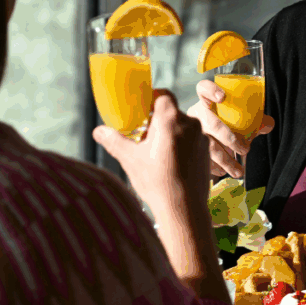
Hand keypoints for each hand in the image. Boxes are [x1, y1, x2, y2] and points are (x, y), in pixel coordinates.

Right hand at [94, 90, 226, 298]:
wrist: (184, 209)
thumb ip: (114, 141)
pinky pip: (193, 141)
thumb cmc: (156, 181)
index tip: (142, 111)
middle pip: (172, 113)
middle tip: (145, 136)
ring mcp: (202, 138)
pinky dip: (183, 147)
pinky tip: (172, 164)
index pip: (163, 96)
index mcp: (170, 120)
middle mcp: (190, 124)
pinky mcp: (208, 153)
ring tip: (158, 153)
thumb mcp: (130, 159)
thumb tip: (98, 131)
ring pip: (184, 128)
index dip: (152, 100)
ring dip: (172, 135)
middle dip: (159, 122)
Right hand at [187, 79, 274, 178]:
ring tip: (239, 171)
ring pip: (207, 145)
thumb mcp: (235, 119)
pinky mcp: (186, 147)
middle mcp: (196, 114)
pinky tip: (223, 172)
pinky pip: (200, 158)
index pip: (203, 89)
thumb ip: (253, 120)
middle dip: (229, 138)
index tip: (222, 96)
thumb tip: (268, 124)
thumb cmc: (222, 124)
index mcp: (206, 101)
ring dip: (226, 160)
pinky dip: (214, 167)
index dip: (211, 90)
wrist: (198, 139)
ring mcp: (190, 131)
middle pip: (211, 123)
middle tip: (245, 149)